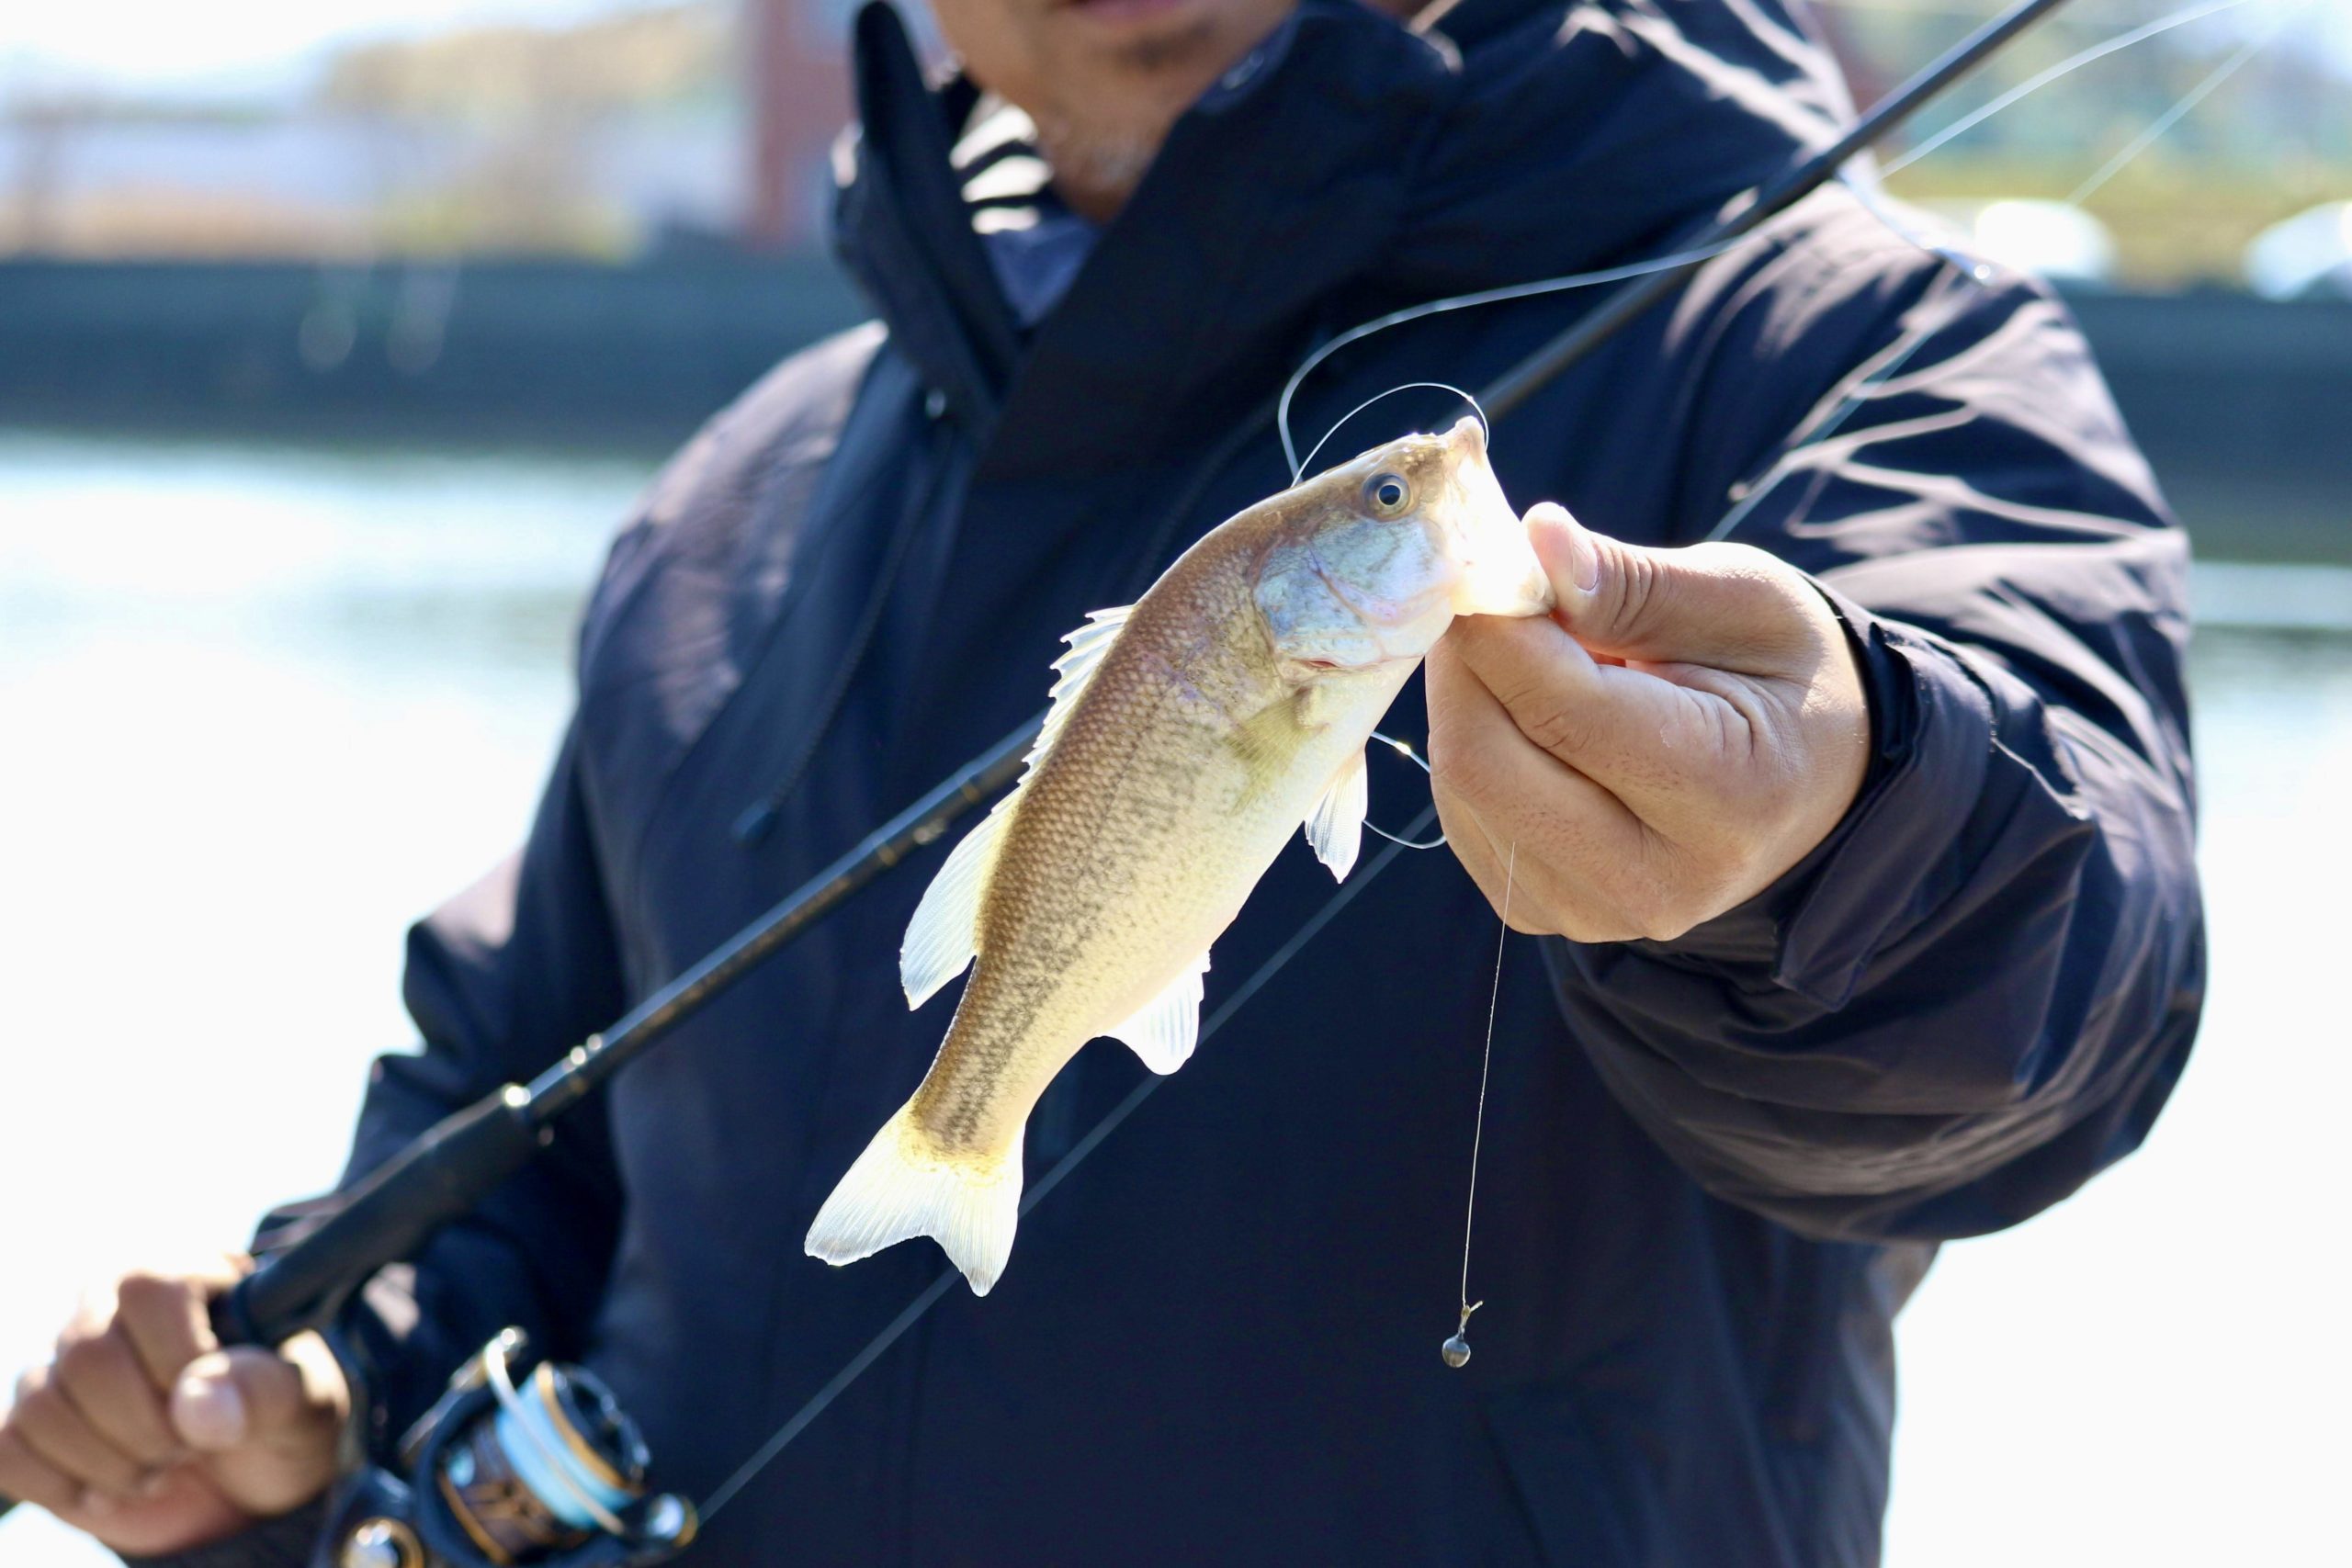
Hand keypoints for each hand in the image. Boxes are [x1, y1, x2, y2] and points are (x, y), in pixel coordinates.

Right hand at [0, 1256, 348, 1555]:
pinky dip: (60, 1484)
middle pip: (88, 1356)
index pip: (149, 1288)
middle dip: (145, 1425)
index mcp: (187, 1270)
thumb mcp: (304, 1400)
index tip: (219, 1407)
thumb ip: (263, 1389)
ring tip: (162, 1468)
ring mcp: (63, 1359)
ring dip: (109, 1461)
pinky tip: (111, 1490)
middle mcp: (113, 1300)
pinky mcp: (32, 1420)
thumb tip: (196, 1406)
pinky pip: (8, 1447)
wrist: (250, 1476)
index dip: (179, 1358)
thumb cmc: (283, 1417)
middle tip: (190, 1449)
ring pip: (42, 1403)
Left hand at [1429, 503, 1869, 942]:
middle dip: (1465, 661)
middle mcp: (1655, 880)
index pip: (1563, 711)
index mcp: (1728, 798)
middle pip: (1485, 762)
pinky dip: (1473, 740)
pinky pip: (1462, 811)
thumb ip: (1632, 581)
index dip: (1498, 626)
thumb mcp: (1740, 600)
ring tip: (1527, 648)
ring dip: (1465, 697)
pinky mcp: (1542, 911)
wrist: (1807, 778)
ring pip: (1461, 786)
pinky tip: (1524, 709)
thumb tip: (1534, 542)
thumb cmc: (1776, 674)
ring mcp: (1592, 911)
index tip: (1483, 559)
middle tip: (1485, 590)